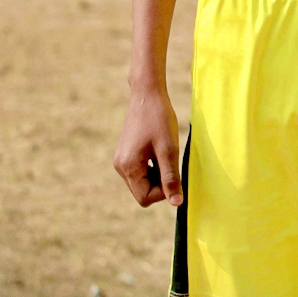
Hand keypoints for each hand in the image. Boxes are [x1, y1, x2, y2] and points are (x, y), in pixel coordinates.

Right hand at [114, 88, 182, 207]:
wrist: (147, 93)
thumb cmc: (159, 119)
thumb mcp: (168, 149)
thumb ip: (171, 178)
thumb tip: (176, 203)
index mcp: (128, 167)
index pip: (145, 198)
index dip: (163, 193)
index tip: (175, 174)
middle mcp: (120, 167)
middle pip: (142, 192)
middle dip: (160, 184)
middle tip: (171, 161)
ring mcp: (121, 160)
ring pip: (142, 182)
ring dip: (158, 174)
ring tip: (166, 153)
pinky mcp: (126, 153)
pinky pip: (140, 171)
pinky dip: (153, 167)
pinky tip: (160, 149)